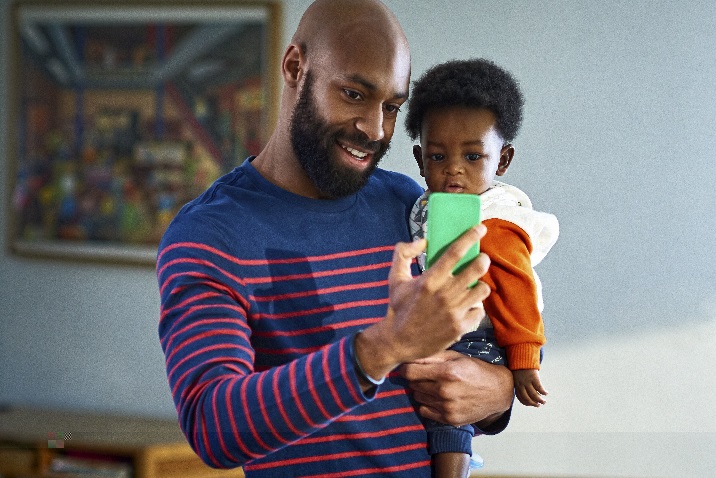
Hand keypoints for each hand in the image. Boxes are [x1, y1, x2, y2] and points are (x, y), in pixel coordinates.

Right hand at [356, 225, 491, 379]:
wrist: (398, 342)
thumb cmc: (398, 307)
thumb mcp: (395, 278)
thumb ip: (403, 254)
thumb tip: (422, 241)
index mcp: (429, 280)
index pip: (455, 253)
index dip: (470, 237)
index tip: (480, 228)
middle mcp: (444, 295)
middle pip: (477, 268)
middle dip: (483, 260)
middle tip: (481, 259)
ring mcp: (454, 312)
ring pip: (483, 289)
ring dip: (480, 285)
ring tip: (472, 285)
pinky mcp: (461, 328)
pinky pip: (479, 311)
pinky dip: (475, 307)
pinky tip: (466, 306)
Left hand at [399, 350, 513, 426]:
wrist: (497, 391)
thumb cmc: (475, 370)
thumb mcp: (456, 357)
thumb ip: (432, 356)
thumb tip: (410, 355)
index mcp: (446, 372)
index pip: (409, 372)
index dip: (405, 368)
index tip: (408, 366)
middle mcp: (445, 391)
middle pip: (412, 385)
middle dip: (416, 379)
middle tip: (425, 375)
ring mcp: (447, 407)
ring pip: (418, 398)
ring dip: (422, 391)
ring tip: (435, 386)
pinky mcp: (449, 419)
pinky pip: (424, 411)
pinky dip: (428, 405)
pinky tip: (438, 398)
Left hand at [513, 369, 547, 406]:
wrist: (522, 357)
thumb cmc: (520, 366)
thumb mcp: (516, 376)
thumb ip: (520, 384)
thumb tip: (526, 392)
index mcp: (516, 385)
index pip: (521, 398)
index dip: (527, 403)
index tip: (532, 404)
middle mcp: (521, 385)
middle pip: (527, 398)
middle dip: (533, 404)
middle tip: (539, 405)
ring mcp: (527, 381)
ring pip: (534, 395)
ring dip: (540, 400)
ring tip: (544, 402)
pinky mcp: (534, 378)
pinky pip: (539, 388)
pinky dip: (543, 392)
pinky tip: (546, 393)